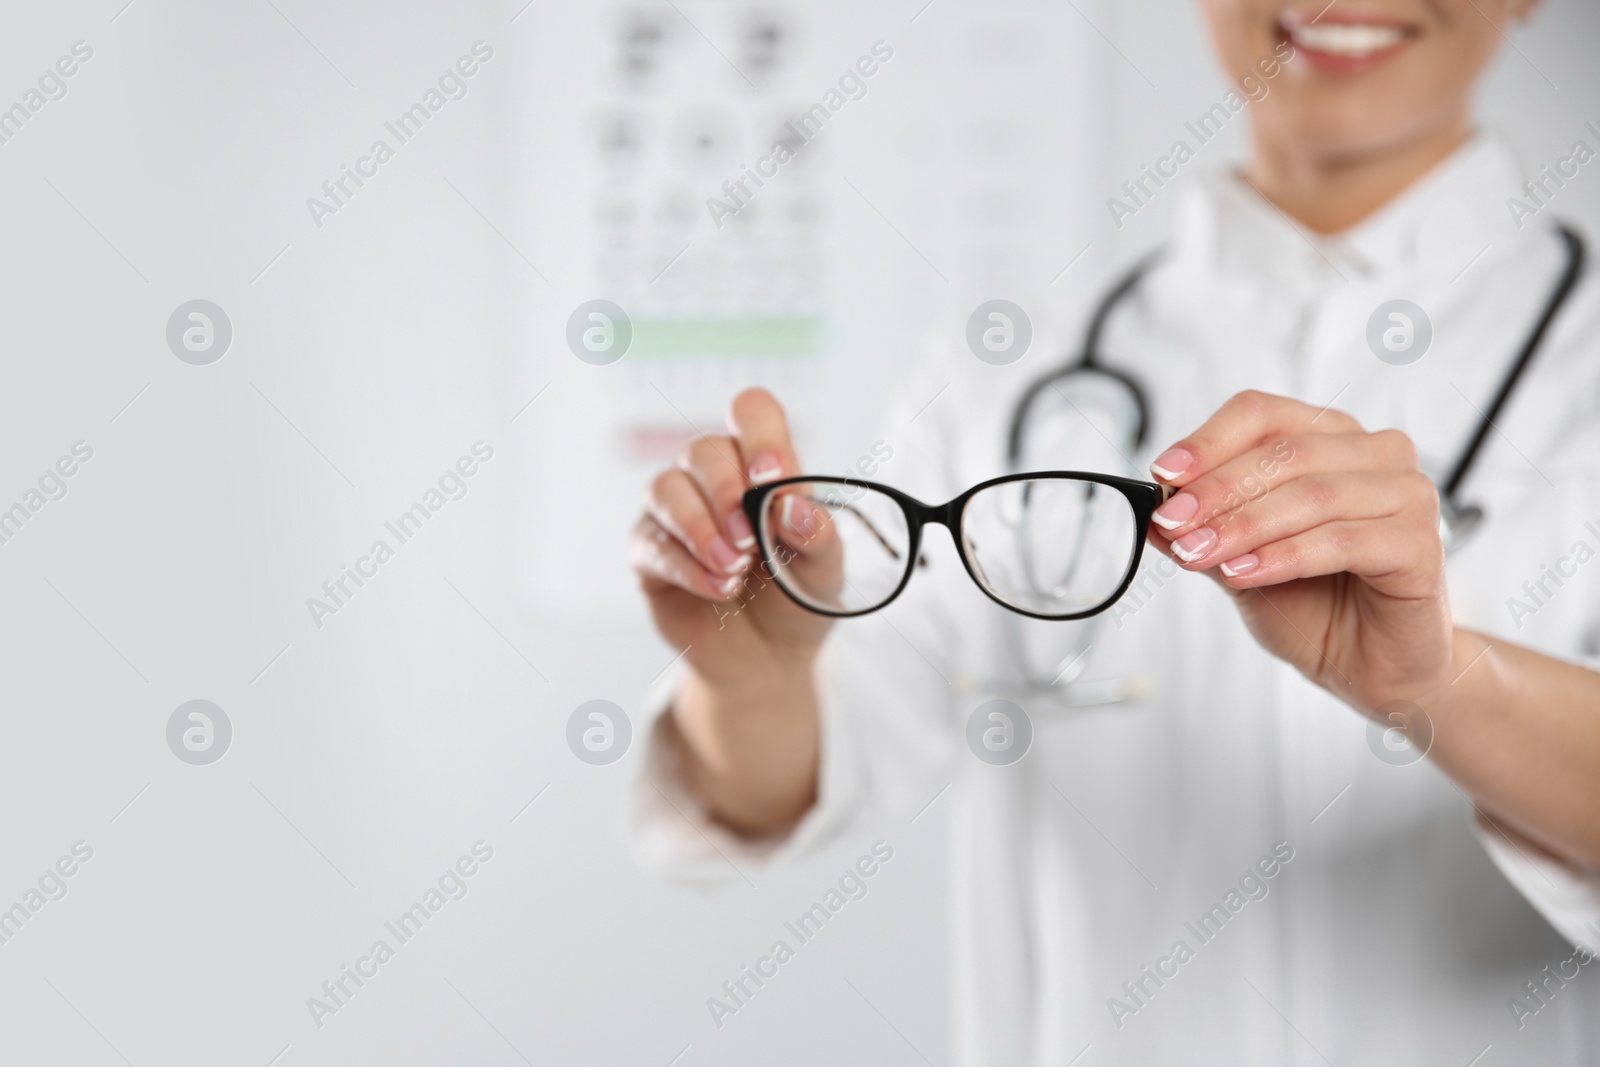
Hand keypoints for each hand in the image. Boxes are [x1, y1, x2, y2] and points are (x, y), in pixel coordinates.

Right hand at [630, 388, 837, 692]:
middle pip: (703, 449)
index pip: (751, 412)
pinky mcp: (649, 552)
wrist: (767, 659)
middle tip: (750, 542)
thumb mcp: (825, 573)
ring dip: (702, 530)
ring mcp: (675, 512)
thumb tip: (794, 507)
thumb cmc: (797, 600)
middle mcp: (713, 478)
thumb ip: (819, 537)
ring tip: (734, 570)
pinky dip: (688, 566)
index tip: (773, 477)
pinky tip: (718, 588)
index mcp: (762, 465)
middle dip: (727, 493)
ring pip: (666, 488)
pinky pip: (654, 542)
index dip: (759, 435)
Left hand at [1143, 390, 1453, 712]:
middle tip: (1172, 524)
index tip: (1163, 475)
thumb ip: (1204, 529)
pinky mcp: (1421, 543)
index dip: (1208, 441)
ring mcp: (1407, 494)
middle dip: (1217, 491)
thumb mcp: (1238, 560)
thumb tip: (1153, 508)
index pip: (1262, 414)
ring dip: (1243, 526)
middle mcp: (1375, 454)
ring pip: (1312, 494)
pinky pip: (1342, 541)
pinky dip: (1284, 556)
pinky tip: (1244, 573)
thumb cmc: (1313, 605)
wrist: (1367, 666)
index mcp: (1329, 438)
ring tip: (1198, 554)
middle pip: (1284, 452)